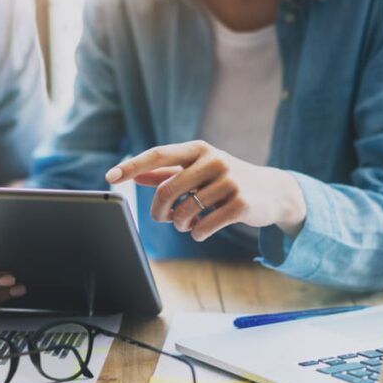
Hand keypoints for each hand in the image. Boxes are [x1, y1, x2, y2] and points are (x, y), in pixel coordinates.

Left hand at [105, 140, 306, 241]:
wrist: (272, 192)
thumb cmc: (227, 179)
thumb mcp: (198, 171)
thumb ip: (167, 172)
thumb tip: (136, 174)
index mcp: (198, 149)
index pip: (158, 155)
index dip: (132, 166)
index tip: (110, 177)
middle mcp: (213, 160)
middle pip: (167, 190)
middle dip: (159, 211)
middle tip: (163, 219)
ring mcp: (229, 181)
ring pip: (184, 212)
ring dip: (180, 225)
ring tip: (186, 224)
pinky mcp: (241, 203)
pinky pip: (204, 226)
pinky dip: (197, 233)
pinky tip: (201, 230)